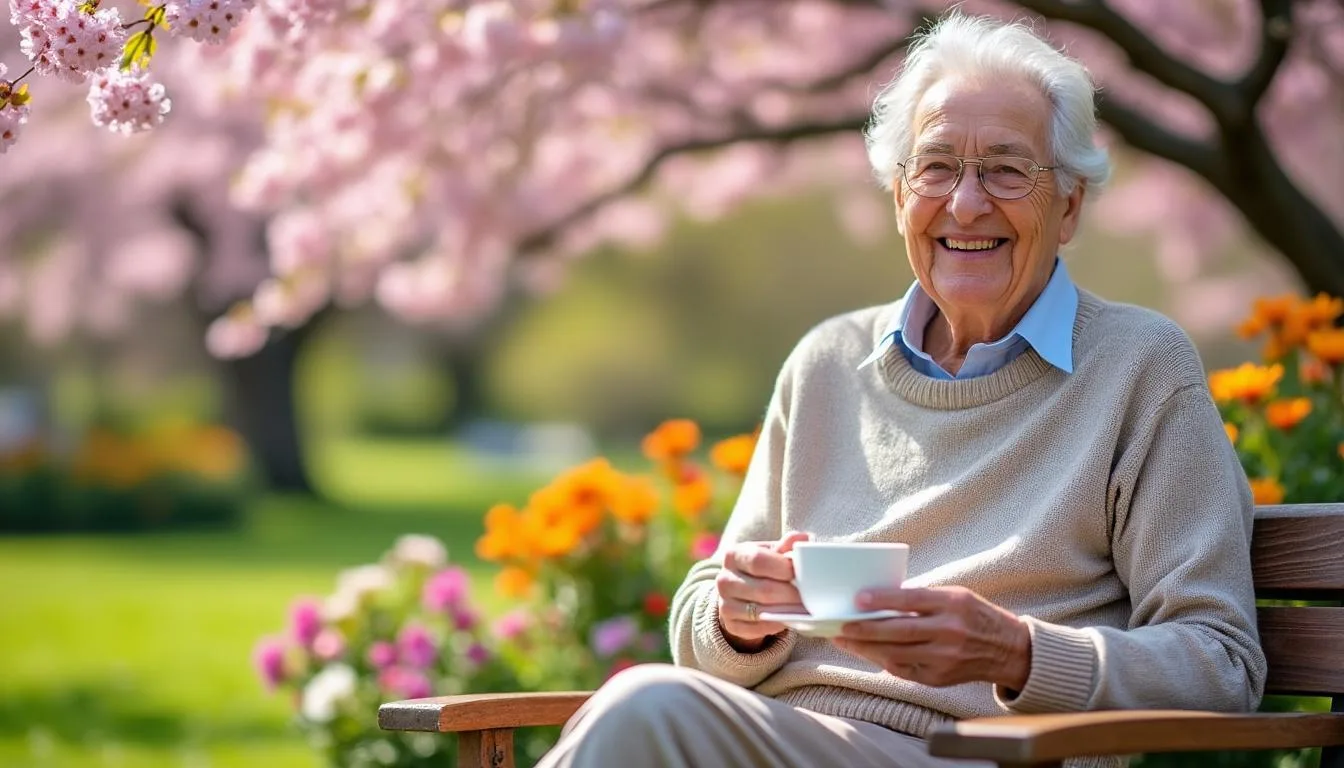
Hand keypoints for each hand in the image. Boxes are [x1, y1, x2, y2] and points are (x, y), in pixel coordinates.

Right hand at [715, 532, 810, 651]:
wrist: (741, 593)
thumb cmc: (763, 568)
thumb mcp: (772, 552)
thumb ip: (786, 546)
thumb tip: (803, 538)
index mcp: (733, 555)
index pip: (758, 560)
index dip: (783, 567)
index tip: (801, 572)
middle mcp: (724, 579)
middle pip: (764, 589)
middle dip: (791, 593)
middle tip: (811, 596)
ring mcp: (725, 604)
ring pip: (762, 611)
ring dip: (787, 611)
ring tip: (805, 608)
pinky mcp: (731, 624)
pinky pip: (759, 628)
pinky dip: (777, 624)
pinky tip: (789, 618)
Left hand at [832, 586, 1031, 689]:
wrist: (1007, 649)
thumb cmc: (973, 615)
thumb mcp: (954, 596)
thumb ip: (921, 598)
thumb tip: (879, 600)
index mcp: (952, 604)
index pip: (911, 600)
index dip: (883, 599)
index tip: (858, 599)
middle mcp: (949, 632)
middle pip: (899, 631)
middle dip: (865, 630)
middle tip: (840, 626)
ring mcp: (944, 658)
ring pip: (897, 654)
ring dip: (866, 648)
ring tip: (844, 640)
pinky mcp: (939, 678)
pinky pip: (904, 670)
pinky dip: (882, 661)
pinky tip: (866, 653)